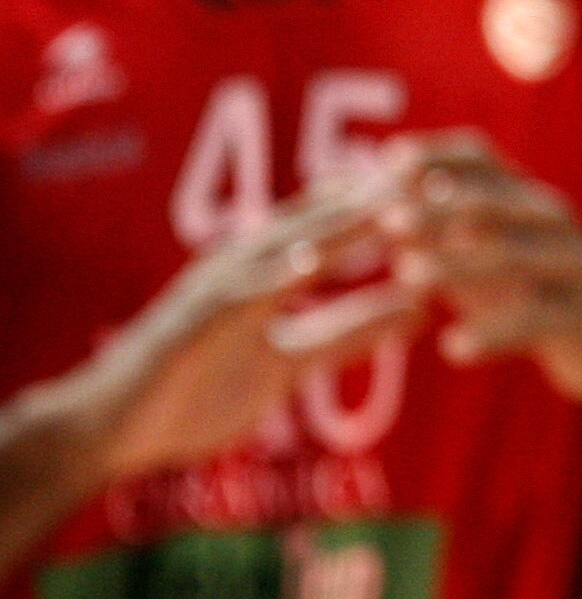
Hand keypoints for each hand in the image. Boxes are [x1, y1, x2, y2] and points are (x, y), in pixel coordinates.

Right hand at [76, 175, 422, 480]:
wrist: (112, 429)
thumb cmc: (198, 390)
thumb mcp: (291, 362)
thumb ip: (348, 332)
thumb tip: (416, 310)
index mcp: (268, 272)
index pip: (340, 226)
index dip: (393, 203)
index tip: (452, 181)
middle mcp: (244, 268)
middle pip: (321, 222)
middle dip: (377, 197)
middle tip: (436, 169)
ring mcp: (216, 290)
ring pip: (287, 246)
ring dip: (337, 222)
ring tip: (390, 197)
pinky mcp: (192, 323)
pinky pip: (238, 295)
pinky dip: (275, 274)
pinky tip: (311, 258)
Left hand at [380, 132, 581, 406]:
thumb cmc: (542, 294)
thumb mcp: (497, 255)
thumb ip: (449, 231)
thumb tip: (375, 204)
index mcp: (526, 201)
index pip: (482, 158)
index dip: (436, 153)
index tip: (385, 160)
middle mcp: (552, 223)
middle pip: (494, 201)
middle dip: (439, 207)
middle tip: (386, 220)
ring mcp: (572, 267)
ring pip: (514, 256)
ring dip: (458, 262)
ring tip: (408, 276)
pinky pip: (536, 319)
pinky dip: (493, 332)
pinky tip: (453, 349)